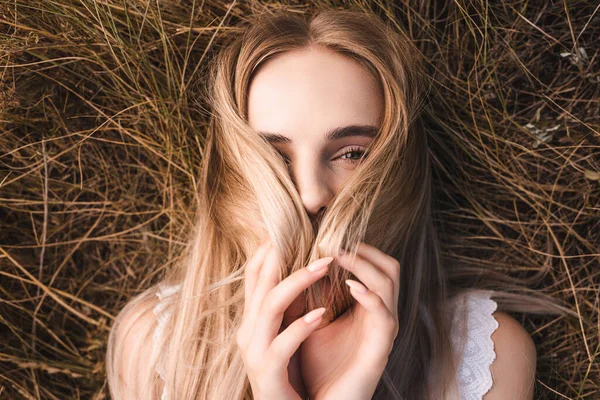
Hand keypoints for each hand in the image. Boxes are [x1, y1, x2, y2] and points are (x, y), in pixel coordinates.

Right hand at [236, 239, 334, 399]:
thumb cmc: (289, 372)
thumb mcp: (285, 332)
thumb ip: (289, 304)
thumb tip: (306, 267)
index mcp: (252, 319)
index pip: (254, 275)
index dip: (270, 249)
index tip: (292, 227)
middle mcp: (248, 331)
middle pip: (260, 282)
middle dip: (284, 255)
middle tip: (313, 235)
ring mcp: (254, 352)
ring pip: (270, 306)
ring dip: (297, 282)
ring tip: (324, 266)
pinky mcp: (267, 373)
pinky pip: (282, 344)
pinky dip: (301, 327)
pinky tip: (321, 315)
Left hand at [300, 242, 400, 399]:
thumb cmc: (317, 366)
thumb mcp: (308, 322)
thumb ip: (306, 296)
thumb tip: (287, 262)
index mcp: (366, 308)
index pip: (374, 266)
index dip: (357, 247)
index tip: (327, 235)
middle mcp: (380, 316)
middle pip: (390, 268)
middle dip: (365, 250)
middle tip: (336, 241)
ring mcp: (383, 331)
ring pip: (390, 284)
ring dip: (365, 265)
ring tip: (339, 257)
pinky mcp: (380, 349)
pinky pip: (386, 316)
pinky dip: (371, 297)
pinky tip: (352, 287)